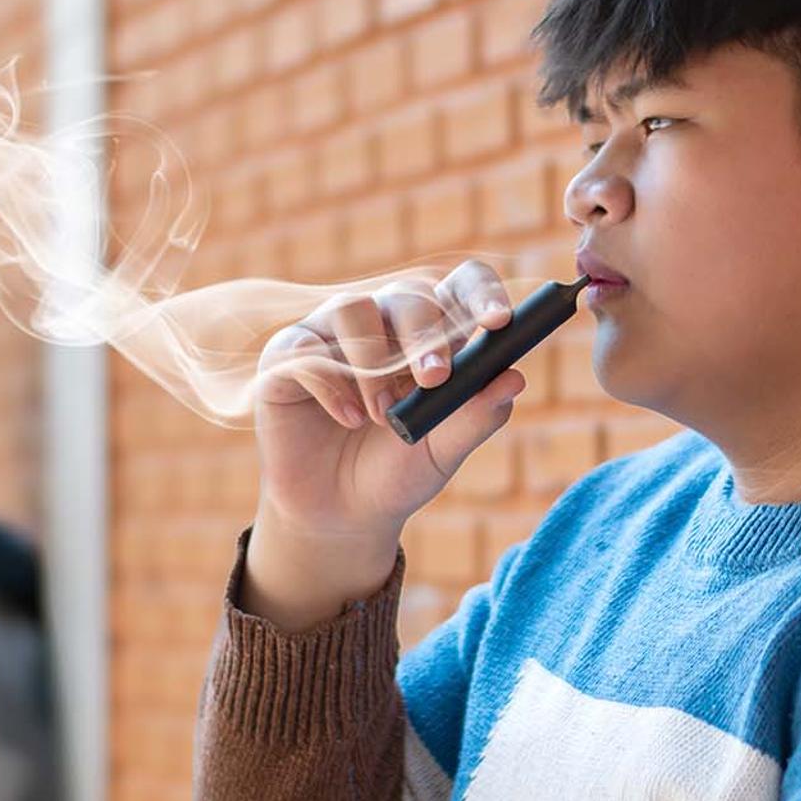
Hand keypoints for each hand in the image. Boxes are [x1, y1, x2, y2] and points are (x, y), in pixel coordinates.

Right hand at [244, 260, 524, 628]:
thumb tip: (514, 378)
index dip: (482, 292)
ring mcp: (332, 335)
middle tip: (436, 379)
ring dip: (374, 364)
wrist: (340, 513)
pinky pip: (307, 348)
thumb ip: (477, 415)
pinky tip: (347, 418)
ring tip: (381, 416)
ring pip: (354, 308)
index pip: (462, 286)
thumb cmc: (398, 471)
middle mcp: (384, 323)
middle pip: (409, 296)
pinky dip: (331, 385)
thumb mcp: (444, 450)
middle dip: (425, 335)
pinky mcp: (287, 358)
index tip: (499, 321)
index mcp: (433, 334)